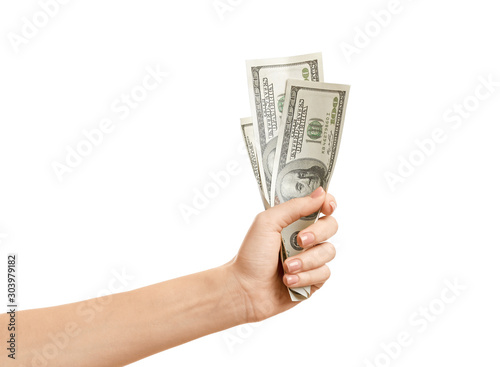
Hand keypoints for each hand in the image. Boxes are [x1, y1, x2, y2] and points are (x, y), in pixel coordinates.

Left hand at [228, 186, 337, 322]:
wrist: (245, 290)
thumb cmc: (251, 255)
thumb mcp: (268, 222)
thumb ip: (295, 206)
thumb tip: (321, 193)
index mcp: (294, 221)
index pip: (321, 206)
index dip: (328, 203)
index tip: (327, 206)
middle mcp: (305, 238)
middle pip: (331, 226)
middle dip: (317, 233)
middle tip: (300, 241)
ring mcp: (310, 259)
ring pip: (328, 252)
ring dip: (306, 261)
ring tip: (286, 268)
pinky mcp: (313, 280)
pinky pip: (323, 274)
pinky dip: (305, 277)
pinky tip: (288, 281)